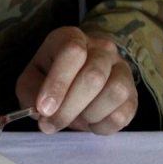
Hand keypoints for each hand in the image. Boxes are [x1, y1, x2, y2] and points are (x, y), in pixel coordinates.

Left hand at [16, 26, 137, 134]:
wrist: (73, 84)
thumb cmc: (47, 80)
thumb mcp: (30, 83)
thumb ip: (32, 95)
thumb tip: (46, 115)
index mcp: (72, 38)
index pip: (73, 52)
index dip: (58, 84)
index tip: (44, 109)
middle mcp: (102, 48)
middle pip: (94, 76)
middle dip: (69, 108)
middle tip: (51, 124)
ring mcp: (121, 69)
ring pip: (115, 93)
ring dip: (88, 115)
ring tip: (75, 118)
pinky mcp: (133, 94)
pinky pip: (124, 114)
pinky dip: (103, 126)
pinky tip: (90, 122)